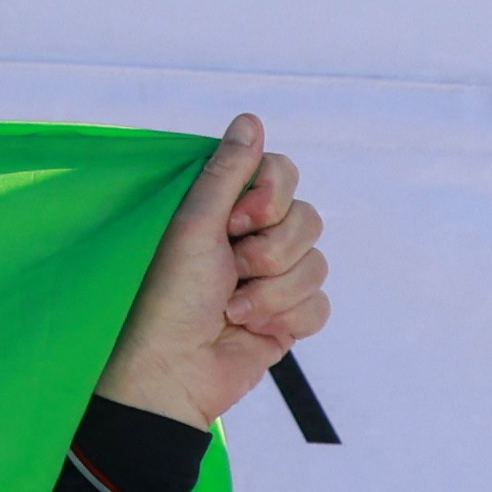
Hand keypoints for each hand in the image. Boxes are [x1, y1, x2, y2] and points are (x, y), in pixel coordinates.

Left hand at [93, 116, 329, 425]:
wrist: (177, 370)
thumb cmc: (171, 296)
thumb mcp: (194, 224)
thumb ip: (227, 172)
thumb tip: (250, 120)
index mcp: (230, 211)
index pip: (283, 173)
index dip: (270, 197)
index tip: (235, 221)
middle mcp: (256, 238)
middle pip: (308, 219)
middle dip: (270, 252)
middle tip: (229, 272)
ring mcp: (276, 279)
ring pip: (316, 265)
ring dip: (273, 292)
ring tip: (233, 310)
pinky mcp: (290, 318)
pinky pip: (320, 305)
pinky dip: (287, 319)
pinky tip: (254, 331)